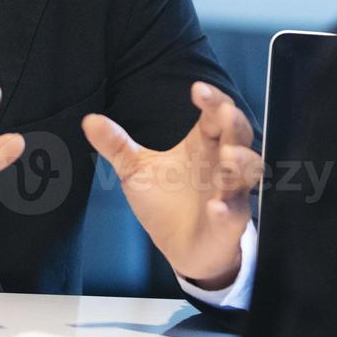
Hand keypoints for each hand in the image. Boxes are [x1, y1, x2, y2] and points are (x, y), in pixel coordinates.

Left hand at [82, 82, 262, 288]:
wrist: (181, 248)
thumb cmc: (166, 202)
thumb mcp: (137, 170)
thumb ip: (116, 145)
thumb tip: (88, 120)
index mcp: (203, 143)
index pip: (215, 112)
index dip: (212, 98)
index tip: (197, 89)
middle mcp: (222, 163)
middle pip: (239, 134)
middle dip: (235, 123)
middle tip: (224, 112)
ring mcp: (230, 191)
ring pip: (248, 171)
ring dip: (240, 163)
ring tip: (226, 158)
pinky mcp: (230, 221)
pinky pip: (234, 213)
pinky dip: (227, 209)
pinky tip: (216, 206)